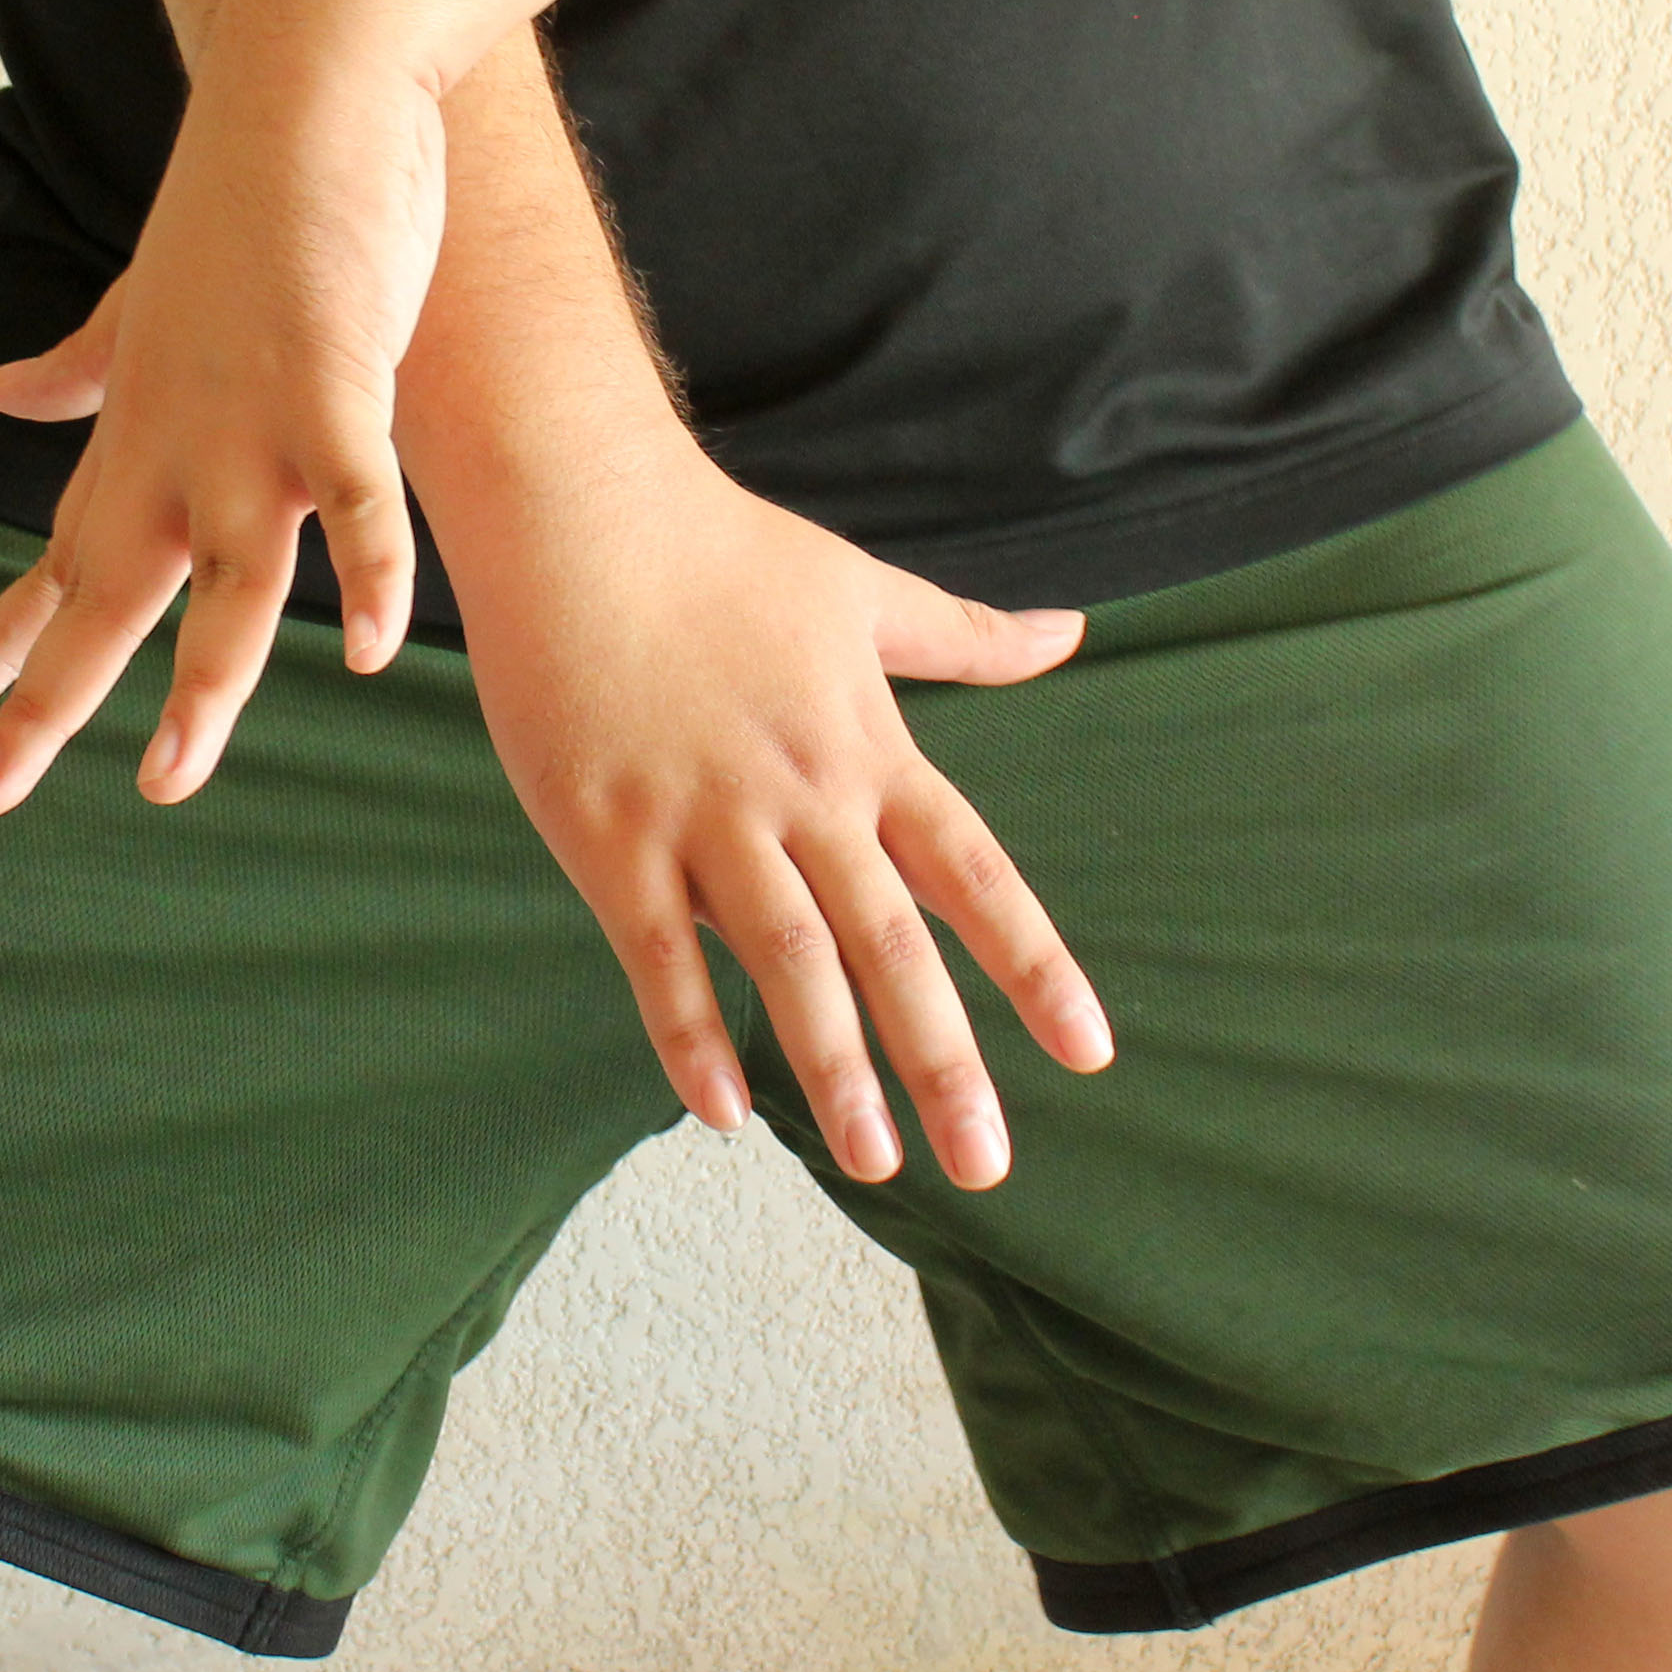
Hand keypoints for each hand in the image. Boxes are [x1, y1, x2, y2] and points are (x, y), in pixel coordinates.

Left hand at [0, 35, 448, 811]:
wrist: (300, 81)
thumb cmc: (243, 198)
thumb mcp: (141, 298)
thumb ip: (77, 367)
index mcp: (135, 431)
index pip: (47, 566)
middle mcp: (176, 443)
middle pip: (101, 596)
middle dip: (42, 705)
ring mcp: (255, 421)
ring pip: (226, 580)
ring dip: (200, 686)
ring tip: (167, 783)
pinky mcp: (338, 384)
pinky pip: (358, 501)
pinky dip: (369, 573)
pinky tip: (371, 649)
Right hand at [427, 414, 1113, 1191]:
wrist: (581, 509)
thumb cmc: (723, 549)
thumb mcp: (863, 590)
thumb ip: (966, 635)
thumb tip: (1071, 631)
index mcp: (868, 746)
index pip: (974, 875)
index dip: (1033, 966)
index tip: (1089, 1052)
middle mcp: (804, 792)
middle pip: (891, 943)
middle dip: (944, 1058)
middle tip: (987, 1162)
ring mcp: (705, 816)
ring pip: (785, 962)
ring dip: (834, 1067)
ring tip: (872, 1162)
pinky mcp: (611, 832)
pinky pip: (658, 953)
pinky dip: (691, 1033)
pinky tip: (721, 1111)